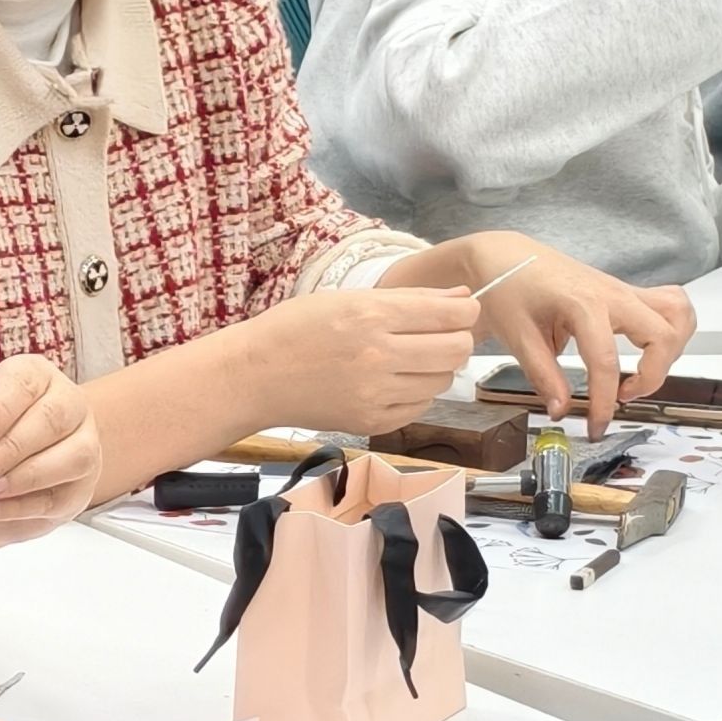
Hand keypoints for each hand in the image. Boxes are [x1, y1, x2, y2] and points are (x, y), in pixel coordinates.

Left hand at [0, 356, 99, 548]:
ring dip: (24, 478)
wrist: (26, 454)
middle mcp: (70, 403)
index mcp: (37, 376)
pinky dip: (23, 506)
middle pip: (52, 419)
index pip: (25, 383)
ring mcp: (86, 443)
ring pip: (71, 457)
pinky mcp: (84, 484)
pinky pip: (61, 496)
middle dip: (11, 448)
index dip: (0, 410)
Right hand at [248, 288, 480, 436]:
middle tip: (440, 334)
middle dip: (457, 338)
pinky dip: (415, 392)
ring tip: (408, 357)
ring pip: (442, 381)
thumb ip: (408, 299)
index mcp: (371, 316)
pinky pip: (420, 406)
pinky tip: (391, 381)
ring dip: (435, 367)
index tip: (463, 309)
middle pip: (455, 350)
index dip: (466, 310)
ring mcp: (377, 394)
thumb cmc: (296, 328)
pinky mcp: (373, 423)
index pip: (449, 314)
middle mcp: (379, 356)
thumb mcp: (347, 298)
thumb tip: (461, 297)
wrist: (256, 376)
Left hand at [456, 233, 695, 436]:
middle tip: (622, 395)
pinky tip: (649, 349)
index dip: (604, 403)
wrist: (503, 254)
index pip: (606, 363)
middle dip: (653, 376)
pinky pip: (669, 304)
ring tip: (642, 372)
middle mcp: (611, 293)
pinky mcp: (624, 291)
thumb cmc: (506, 287)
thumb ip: (543, 376)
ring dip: (672, 349)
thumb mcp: (517, 335)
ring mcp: (622, 289)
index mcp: (582, 303)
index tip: (596, 427)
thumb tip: (562, 410)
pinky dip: (671, 328)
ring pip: (677, 314)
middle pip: (663, 336)